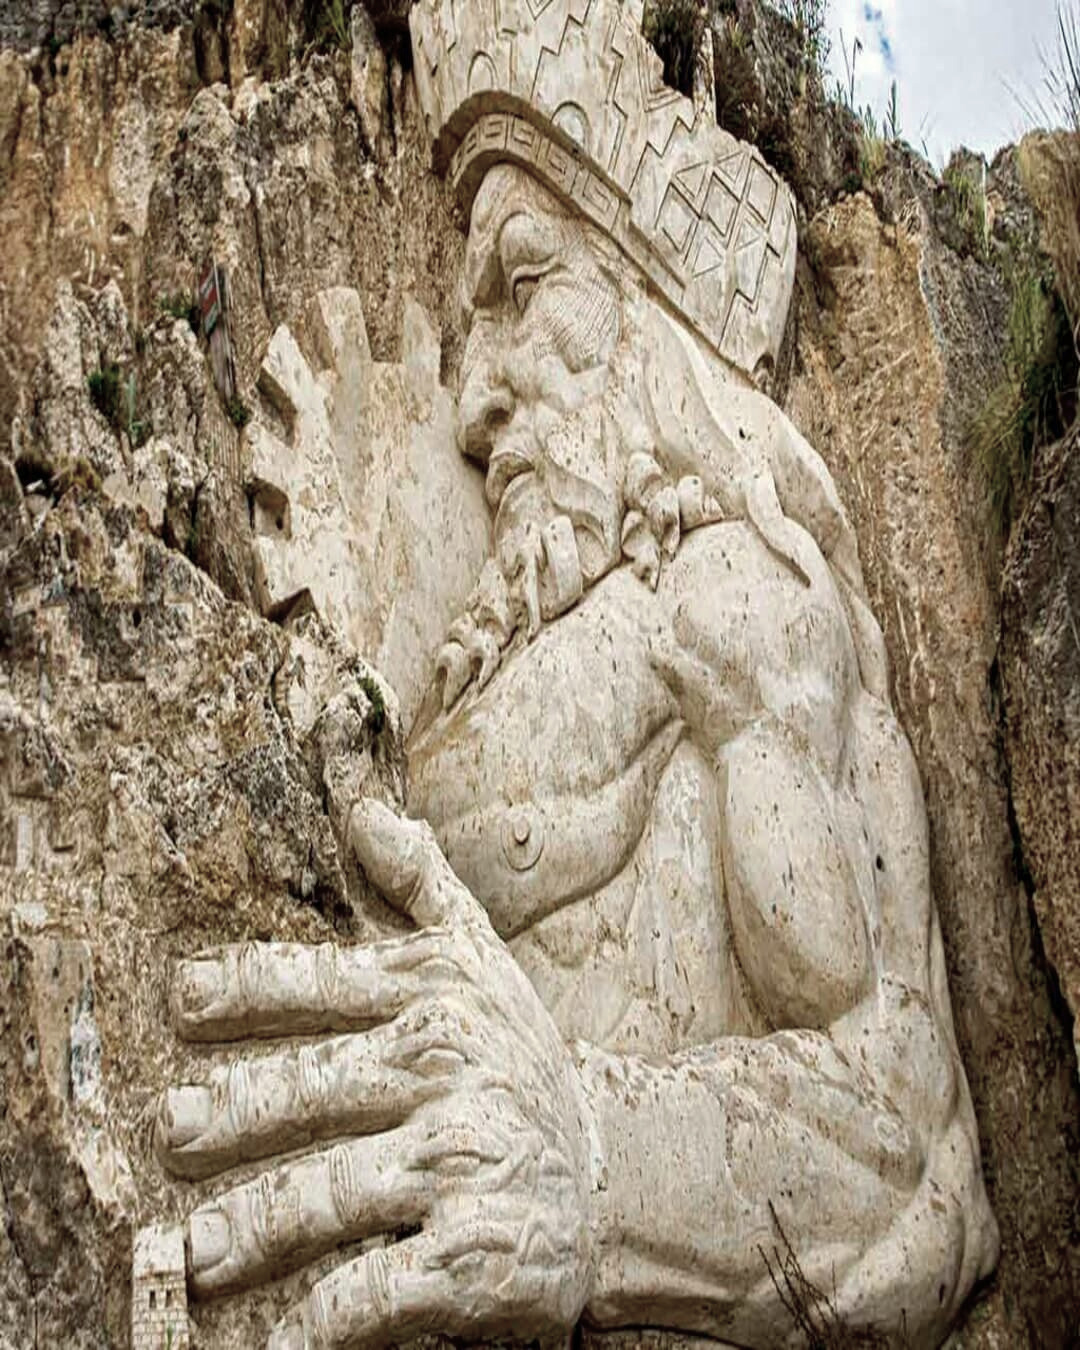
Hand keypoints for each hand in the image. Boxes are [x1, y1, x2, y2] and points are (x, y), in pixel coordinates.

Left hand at [156, 801, 595, 1347]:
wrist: (614, 1171)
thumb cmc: (520, 1059)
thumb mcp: (481, 959)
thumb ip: (421, 883)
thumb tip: (365, 809)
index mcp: (436, 1000)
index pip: (325, 984)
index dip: (248, 988)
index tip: (181, 999)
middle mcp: (448, 1073)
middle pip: (317, 1089)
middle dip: (236, 1111)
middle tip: (171, 1128)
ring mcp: (462, 1164)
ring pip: (335, 1193)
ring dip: (255, 1225)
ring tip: (195, 1251)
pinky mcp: (475, 1257)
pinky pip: (379, 1293)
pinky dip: (322, 1326)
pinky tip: (276, 1343)